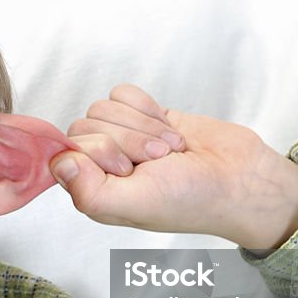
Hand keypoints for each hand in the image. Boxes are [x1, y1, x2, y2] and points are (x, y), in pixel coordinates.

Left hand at [50, 84, 297, 249]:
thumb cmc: (191, 200)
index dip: (100, 152)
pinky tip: (169, 129)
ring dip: (144, 126)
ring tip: (169, 150)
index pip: (68, 150)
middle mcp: (101, 163)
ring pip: (105, 106)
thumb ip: (89, 191)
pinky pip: (124, 93)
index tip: (130, 168)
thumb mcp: (135, 204)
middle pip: (87, 124)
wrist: (239, 178)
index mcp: (91, 189)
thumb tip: (58, 163)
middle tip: (159, 160)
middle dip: (129, 139)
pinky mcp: (141, 115)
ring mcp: (121, 136)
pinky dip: (149, 108)